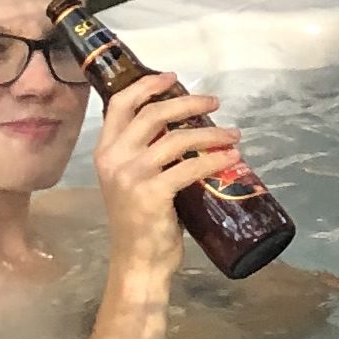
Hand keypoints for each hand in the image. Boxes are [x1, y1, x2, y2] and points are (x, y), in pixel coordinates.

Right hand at [93, 66, 237, 271]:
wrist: (137, 261)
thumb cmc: (140, 222)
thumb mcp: (132, 180)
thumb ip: (146, 154)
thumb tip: (183, 128)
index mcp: (105, 152)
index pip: (121, 105)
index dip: (147, 86)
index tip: (173, 77)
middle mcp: (113, 159)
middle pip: (152, 114)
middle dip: (187, 102)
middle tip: (214, 101)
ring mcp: (131, 176)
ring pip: (177, 138)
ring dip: (211, 132)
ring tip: (234, 134)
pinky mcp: (152, 194)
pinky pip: (191, 167)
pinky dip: (216, 158)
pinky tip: (232, 157)